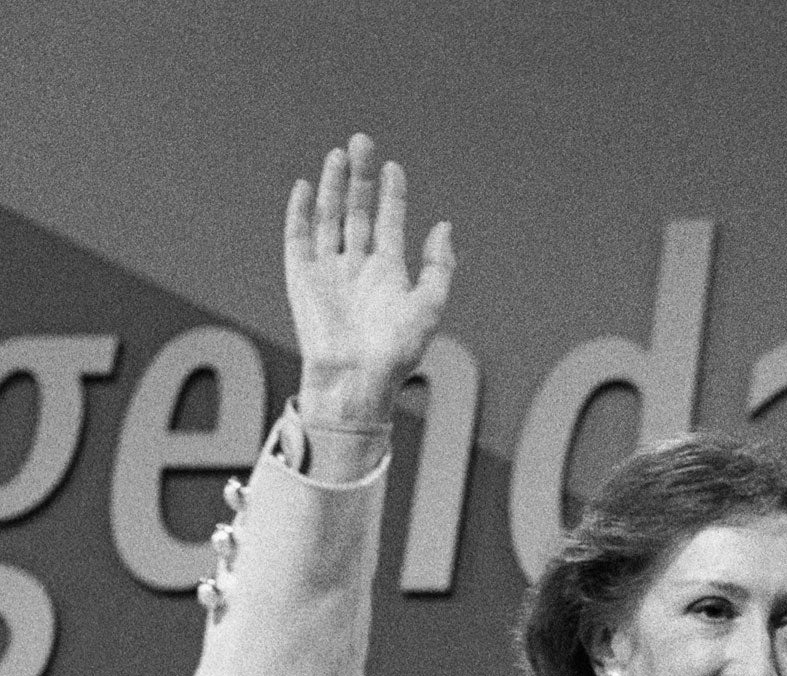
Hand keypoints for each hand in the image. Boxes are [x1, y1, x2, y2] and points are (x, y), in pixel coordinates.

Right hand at [285, 133, 453, 429]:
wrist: (356, 379)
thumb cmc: (396, 352)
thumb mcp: (429, 306)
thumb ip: (439, 266)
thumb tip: (444, 226)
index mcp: (389, 271)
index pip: (388, 221)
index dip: (391, 194)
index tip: (394, 167)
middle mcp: (358, 266)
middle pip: (357, 211)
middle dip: (360, 177)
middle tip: (363, 142)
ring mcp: (328, 270)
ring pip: (330, 217)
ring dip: (334, 186)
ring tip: (339, 154)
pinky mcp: (301, 277)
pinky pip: (299, 238)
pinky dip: (301, 212)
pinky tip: (307, 187)